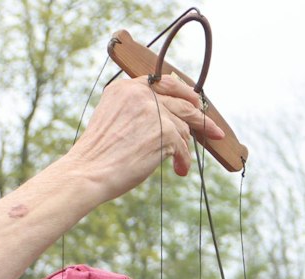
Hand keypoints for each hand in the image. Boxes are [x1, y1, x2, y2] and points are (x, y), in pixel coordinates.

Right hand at [63, 73, 221, 195]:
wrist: (90, 170)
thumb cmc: (100, 153)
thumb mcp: (114, 118)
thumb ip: (138, 109)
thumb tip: (173, 112)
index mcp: (125, 88)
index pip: (163, 82)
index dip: (183, 92)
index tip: (195, 101)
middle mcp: (141, 94)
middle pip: (181, 102)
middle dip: (200, 117)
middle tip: (214, 130)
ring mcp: (154, 111)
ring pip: (183, 127)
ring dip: (183, 147)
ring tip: (178, 162)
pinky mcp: (166, 131)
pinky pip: (184, 147)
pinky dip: (183, 160)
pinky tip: (179, 170)